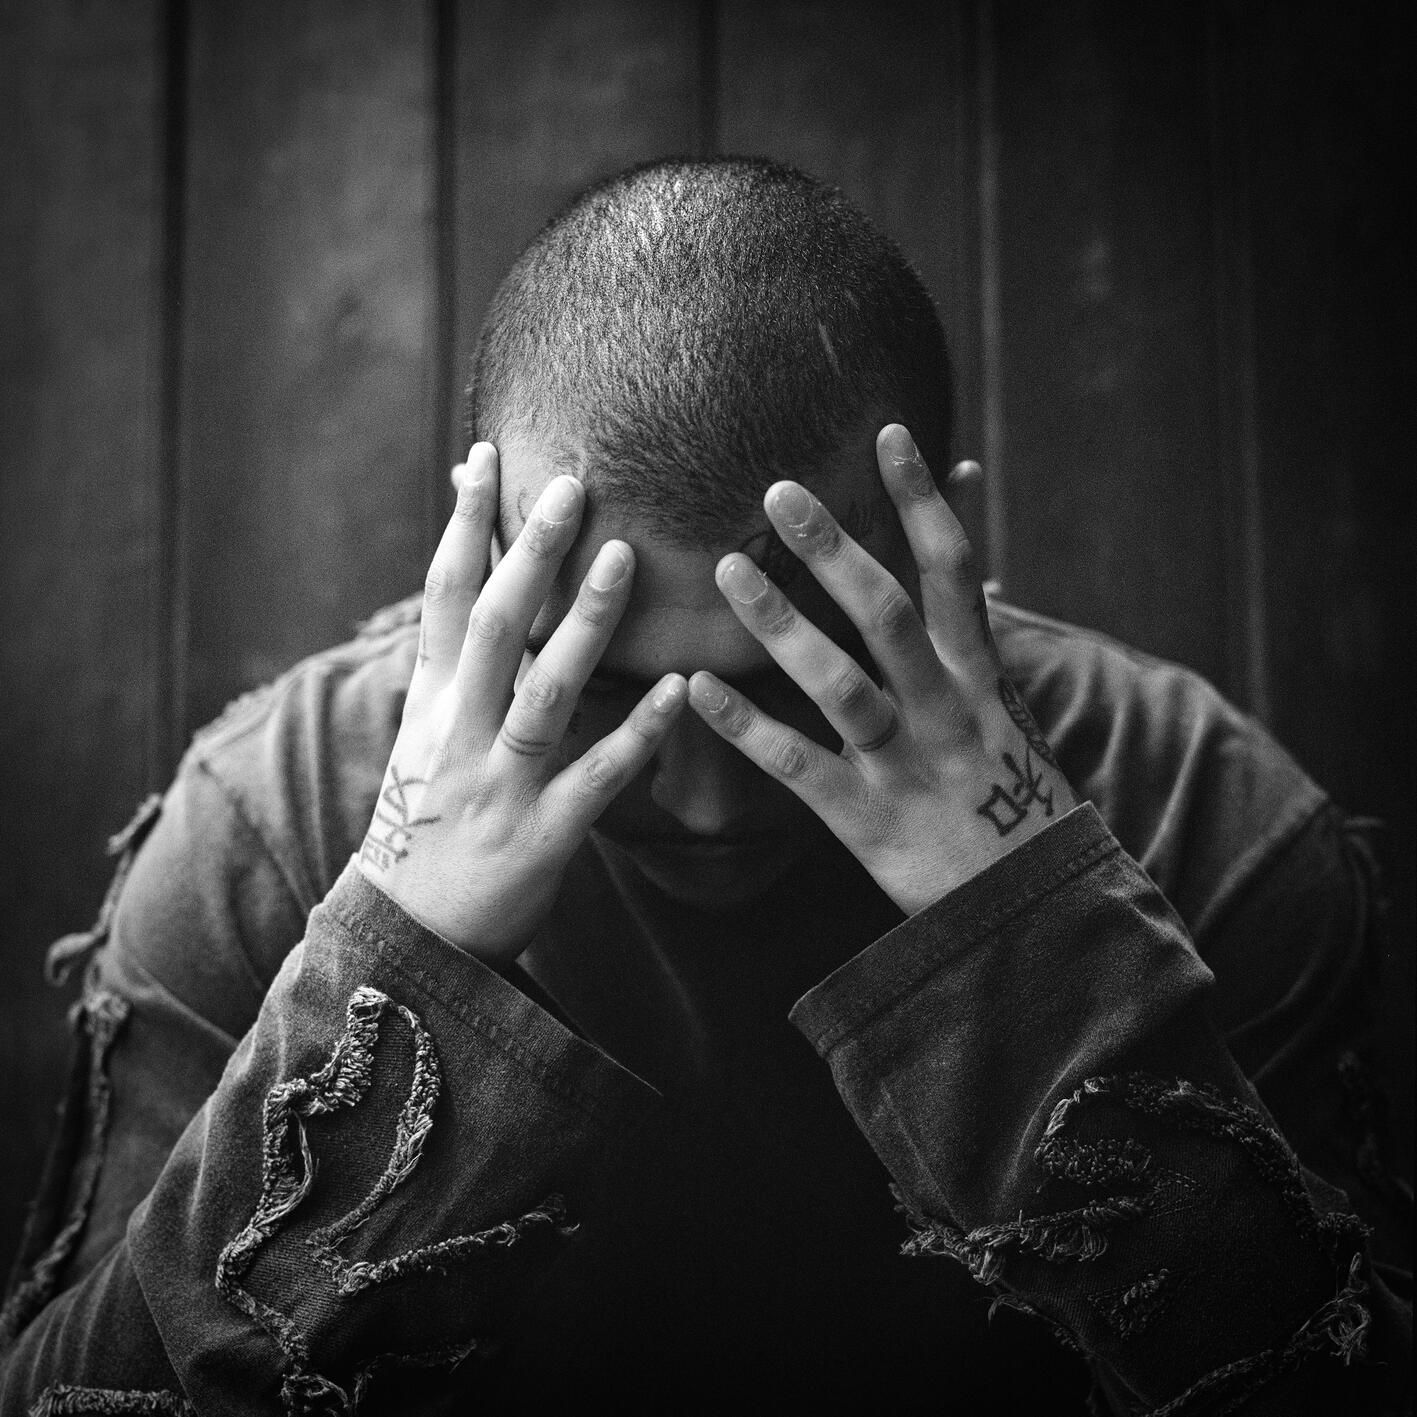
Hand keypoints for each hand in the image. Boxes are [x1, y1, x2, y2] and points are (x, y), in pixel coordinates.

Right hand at [359, 443, 686, 960]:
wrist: (409, 934)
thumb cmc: (426, 820)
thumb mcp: (423, 737)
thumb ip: (452, 666)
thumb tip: (472, 584)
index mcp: (431, 701)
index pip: (443, 595)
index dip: (463, 525)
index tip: (486, 455)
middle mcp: (459, 731)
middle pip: (493, 625)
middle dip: (528, 551)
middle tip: (571, 483)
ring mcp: (499, 784)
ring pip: (544, 691)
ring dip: (584, 622)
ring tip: (625, 557)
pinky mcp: (541, 835)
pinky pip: (596, 777)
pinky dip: (638, 731)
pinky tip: (679, 688)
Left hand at [687, 425, 1075, 916]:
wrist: (1031, 906)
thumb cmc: (1003, 786)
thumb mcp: (1002, 700)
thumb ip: (972, 622)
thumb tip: (969, 534)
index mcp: (979, 675)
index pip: (952, 573)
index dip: (923, 504)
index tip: (889, 434)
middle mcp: (946, 710)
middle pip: (888, 617)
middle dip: (836, 551)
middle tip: (778, 491)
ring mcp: (906, 765)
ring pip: (840, 687)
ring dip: (782, 627)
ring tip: (727, 572)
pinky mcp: (867, 821)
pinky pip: (801, 769)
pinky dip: (747, 729)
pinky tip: (696, 689)